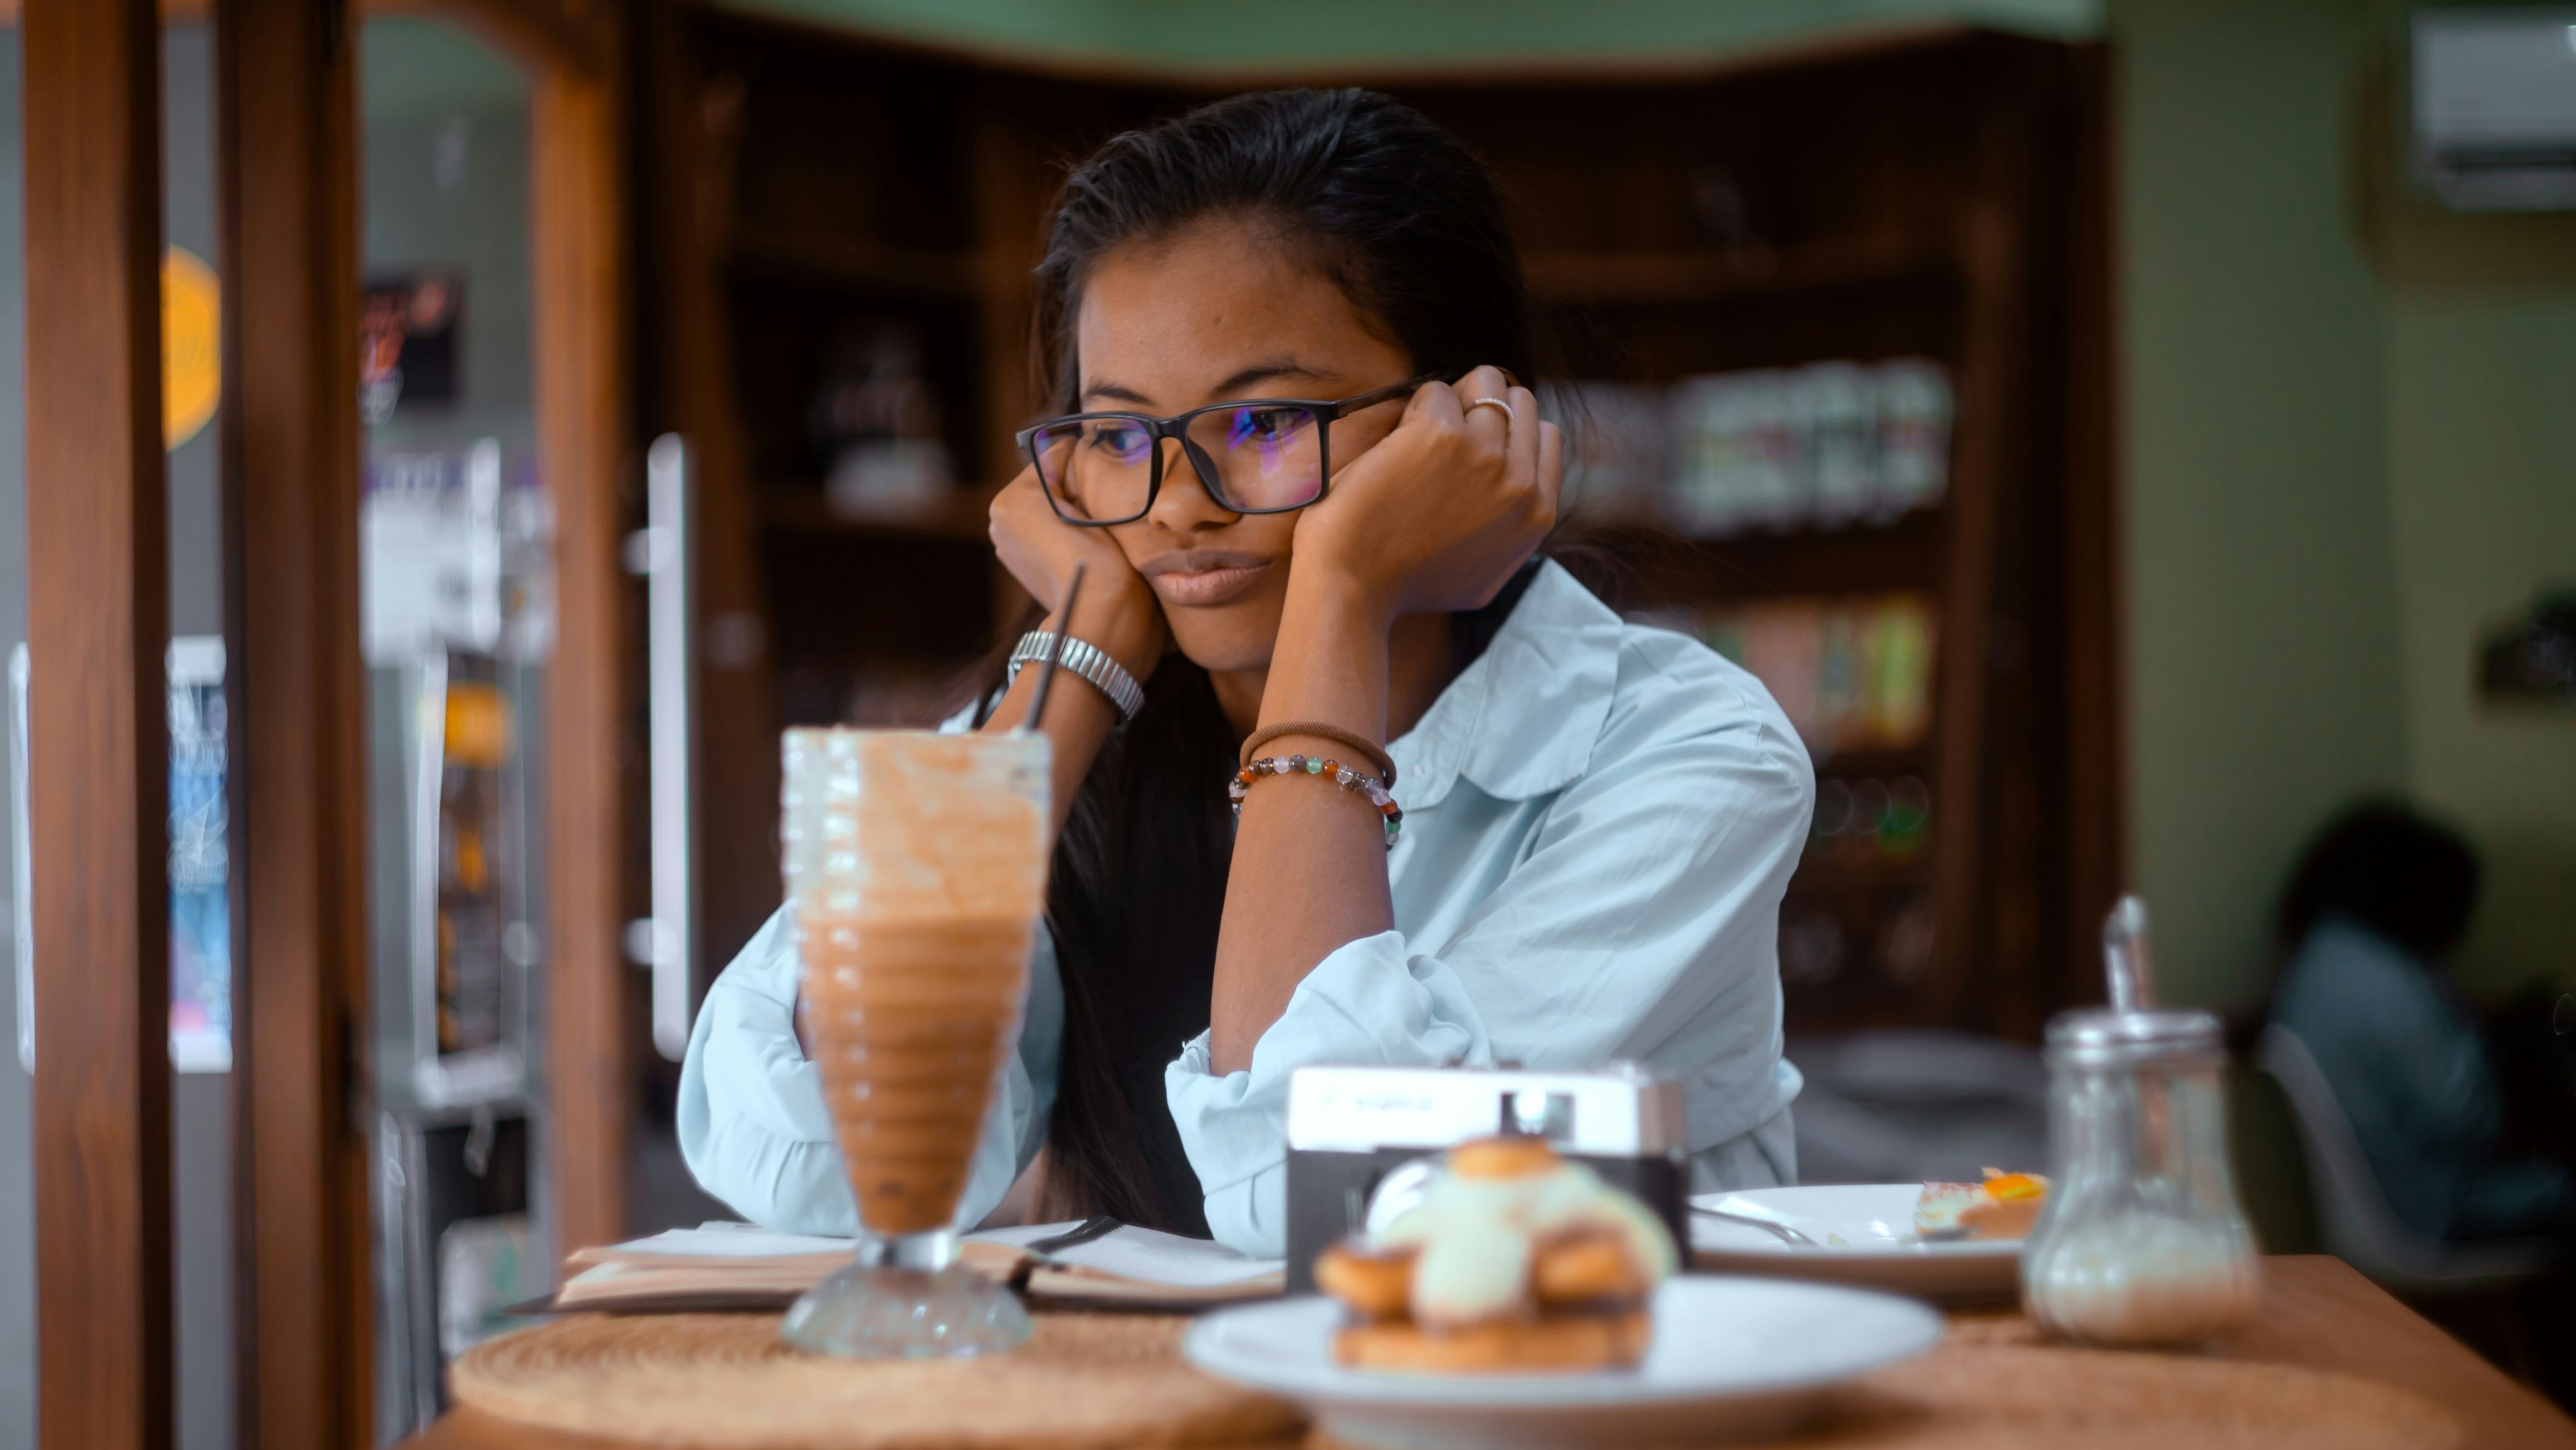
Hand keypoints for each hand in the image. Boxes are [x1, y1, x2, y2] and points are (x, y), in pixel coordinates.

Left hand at [988, 464, 1165, 677]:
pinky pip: (1045, 533)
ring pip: (1046, 508)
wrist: (1100, 617)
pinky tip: (1084, 548)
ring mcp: (1007, 546)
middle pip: (1045, 484)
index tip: (1102, 485)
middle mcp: (999, 520)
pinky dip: (1063, 534)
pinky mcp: (1019, 567)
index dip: (1081, 466)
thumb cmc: (1101, 559)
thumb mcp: (1087, 500)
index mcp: (1010, 499)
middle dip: (1072, 489)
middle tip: (1101, 508)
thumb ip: (1078, 471)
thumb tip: (1081, 455)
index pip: (1052, 459)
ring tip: (1095, 530)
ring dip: (1070, 511)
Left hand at [1289, 365, 1561, 626]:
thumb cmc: (1408, 585)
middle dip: (1483, 406)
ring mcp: (1484, 453)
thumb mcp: (1487, 575)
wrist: (1355, 587)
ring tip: (1421, 432)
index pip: (1545, 435)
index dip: (1508, 429)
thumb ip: (1512, 532)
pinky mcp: (1440, 434)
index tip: (1475, 441)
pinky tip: (1396, 445)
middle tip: (1444, 433)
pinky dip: (1414, 409)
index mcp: (1537, 513)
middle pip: (1519, 401)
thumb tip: (1521, 494)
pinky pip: (1436, 391)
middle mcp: (1519, 480)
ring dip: (1452, 399)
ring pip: (1485, 383)